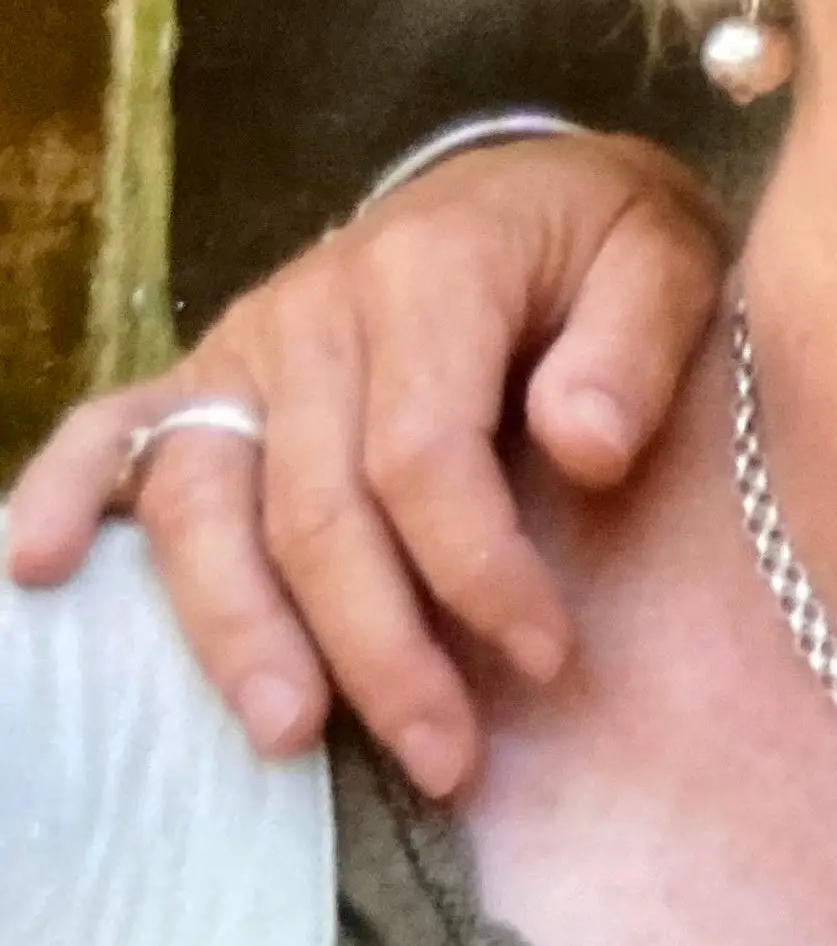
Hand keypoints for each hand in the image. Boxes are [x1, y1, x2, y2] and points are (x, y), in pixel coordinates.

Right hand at [3, 132, 731, 795]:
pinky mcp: (206, 373)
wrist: (533, 188)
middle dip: (379, 649)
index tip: (549, 657)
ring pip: (203, 501)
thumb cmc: (601, 245)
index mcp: (430, 273)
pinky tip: (35, 576)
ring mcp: (246, 346)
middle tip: (444, 757)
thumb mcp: (664, 262)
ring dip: (237, 629)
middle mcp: (315, 309)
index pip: (425, 455)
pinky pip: (113, 432)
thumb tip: (584, 448)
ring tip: (286, 736)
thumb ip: (633, 349)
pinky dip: (55, 496)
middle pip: (315, 507)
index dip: (480, 571)